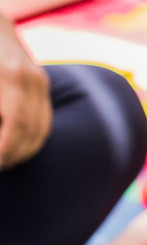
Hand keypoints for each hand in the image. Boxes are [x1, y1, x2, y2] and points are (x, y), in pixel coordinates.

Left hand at [0, 16, 50, 167]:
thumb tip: (0, 135)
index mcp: (9, 76)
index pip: (16, 126)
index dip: (5, 150)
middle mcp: (31, 79)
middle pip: (32, 130)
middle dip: (14, 155)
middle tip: (0, 168)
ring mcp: (40, 80)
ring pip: (42, 128)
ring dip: (25, 151)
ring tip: (6, 162)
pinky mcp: (43, 84)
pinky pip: (44, 120)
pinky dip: (32, 139)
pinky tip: (15, 149)